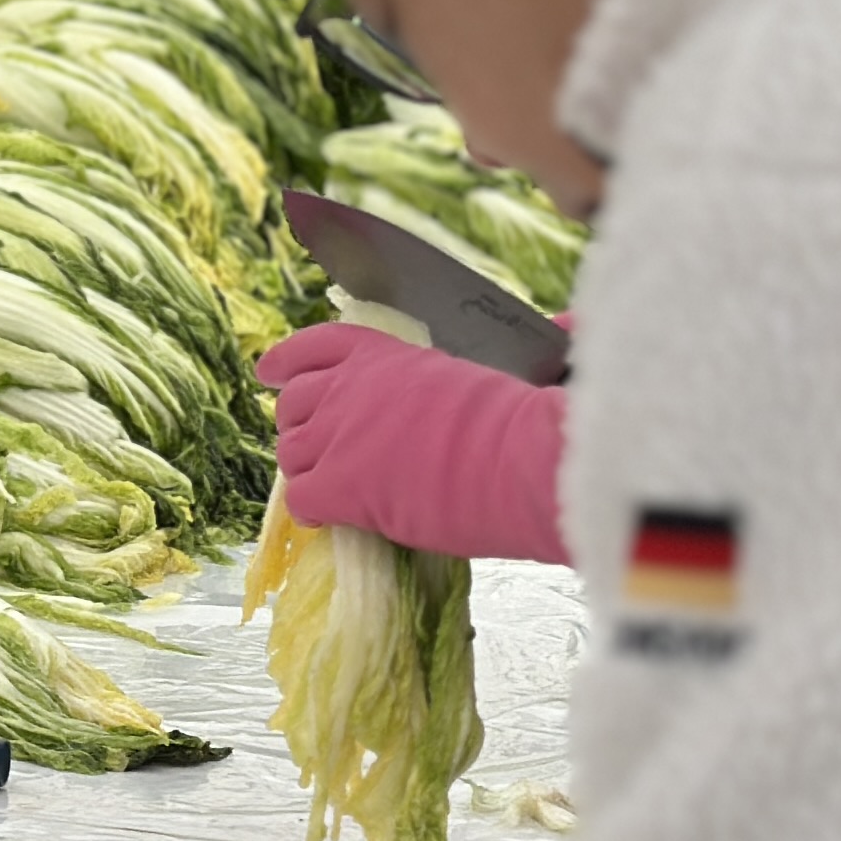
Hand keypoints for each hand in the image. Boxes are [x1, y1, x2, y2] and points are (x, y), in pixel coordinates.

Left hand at [257, 324, 571, 563]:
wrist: (532, 462)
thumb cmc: (535, 415)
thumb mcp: (512, 364)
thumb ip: (515, 347)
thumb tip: (569, 323)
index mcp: (386, 353)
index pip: (315, 346)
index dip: (286, 362)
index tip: (271, 372)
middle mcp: (351, 388)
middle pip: (293, 405)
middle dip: (300, 426)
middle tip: (322, 448)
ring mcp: (340, 437)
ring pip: (292, 456)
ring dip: (308, 471)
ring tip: (335, 486)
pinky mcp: (342, 487)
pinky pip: (301, 501)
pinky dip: (313, 511)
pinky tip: (334, 517)